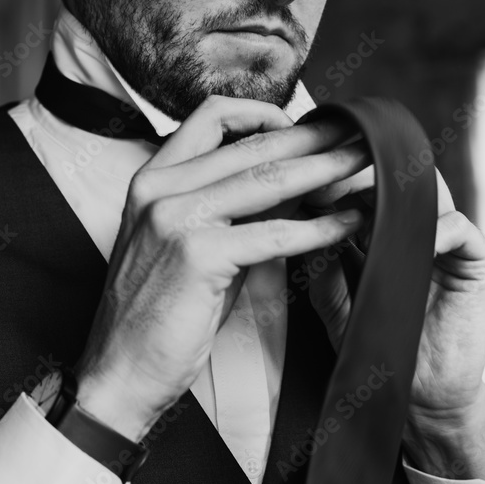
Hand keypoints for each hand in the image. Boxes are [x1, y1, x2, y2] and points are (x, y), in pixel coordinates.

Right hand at [74, 95, 367, 439]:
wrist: (120, 370)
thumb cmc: (158, 312)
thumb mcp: (190, 243)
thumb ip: (233, 208)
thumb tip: (294, 181)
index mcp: (152, 177)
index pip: (211, 116)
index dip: (264, 113)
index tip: (302, 125)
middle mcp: (159, 187)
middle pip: (251, 145)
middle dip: (313, 138)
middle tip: (356, 135)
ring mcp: (174, 216)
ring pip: (267, 179)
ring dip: (326, 170)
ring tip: (364, 166)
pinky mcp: (197, 253)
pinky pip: (274, 233)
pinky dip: (319, 227)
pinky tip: (347, 224)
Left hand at [306, 163, 484, 481]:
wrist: (419, 395)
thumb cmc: (379, 345)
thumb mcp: (336, 306)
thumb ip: (321, 268)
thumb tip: (306, 227)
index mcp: (388, 234)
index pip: (367, 189)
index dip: (338, 183)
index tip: (305, 186)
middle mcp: (420, 230)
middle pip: (396, 184)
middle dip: (361, 182)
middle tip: (329, 186)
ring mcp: (450, 243)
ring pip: (427, 196)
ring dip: (393, 199)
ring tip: (361, 212)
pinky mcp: (479, 262)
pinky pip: (457, 228)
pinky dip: (430, 229)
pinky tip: (404, 245)